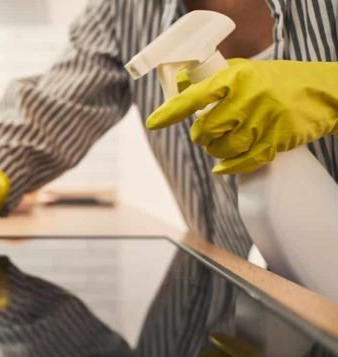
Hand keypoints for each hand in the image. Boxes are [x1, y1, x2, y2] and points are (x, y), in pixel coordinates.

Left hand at [146, 59, 337, 173]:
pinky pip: (243, 162)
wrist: (324, 92)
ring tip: (222, 143)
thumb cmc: (279, 81)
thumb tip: (177, 84)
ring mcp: (263, 120)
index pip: (195, 96)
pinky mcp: (276, 140)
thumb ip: (213, 79)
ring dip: (216, 151)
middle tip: (206, 134)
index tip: (153, 123)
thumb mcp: (246, 70)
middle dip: (201, 136)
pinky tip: (224, 167)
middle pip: (206, 130)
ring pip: (222, 148)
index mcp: (236, 76)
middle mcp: (248, 97)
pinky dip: (230, 168)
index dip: (171, 111)